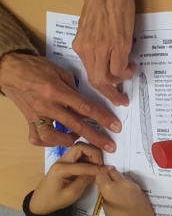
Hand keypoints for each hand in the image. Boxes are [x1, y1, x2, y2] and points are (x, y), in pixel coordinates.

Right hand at [0, 52, 120, 150]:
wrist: (8, 70)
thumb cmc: (35, 67)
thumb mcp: (59, 71)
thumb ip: (74, 88)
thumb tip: (85, 103)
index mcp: (57, 91)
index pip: (85, 107)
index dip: (103, 118)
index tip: (116, 127)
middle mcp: (47, 105)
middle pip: (75, 125)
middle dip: (95, 137)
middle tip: (110, 147)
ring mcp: (36, 114)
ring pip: (53, 136)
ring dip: (68, 141)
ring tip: (78, 139)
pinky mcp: (28, 120)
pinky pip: (37, 137)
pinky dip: (48, 142)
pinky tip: (58, 139)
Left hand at [30, 143, 107, 214]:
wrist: (40, 203)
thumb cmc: (54, 200)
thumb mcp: (72, 193)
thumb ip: (85, 180)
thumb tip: (100, 172)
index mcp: (61, 168)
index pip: (83, 164)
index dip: (98, 168)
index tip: (110, 170)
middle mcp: (62, 160)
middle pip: (80, 147)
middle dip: (94, 153)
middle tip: (101, 165)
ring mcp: (63, 160)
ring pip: (80, 148)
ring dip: (91, 154)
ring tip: (98, 166)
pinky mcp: (66, 163)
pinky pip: (79, 155)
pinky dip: (88, 157)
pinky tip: (93, 166)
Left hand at [73, 0, 136, 105]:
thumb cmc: (101, 2)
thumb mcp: (89, 27)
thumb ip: (94, 44)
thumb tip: (104, 56)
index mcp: (80, 45)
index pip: (88, 73)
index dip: (99, 86)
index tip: (109, 92)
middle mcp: (88, 50)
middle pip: (97, 81)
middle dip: (110, 94)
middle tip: (122, 100)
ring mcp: (103, 48)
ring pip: (109, 78)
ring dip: (121, 81)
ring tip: (130, 72)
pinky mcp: (119, 45)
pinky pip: (121, 68)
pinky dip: (127, 71)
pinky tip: (132, 65)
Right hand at [96, 168, 161, 215]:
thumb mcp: (106, 208)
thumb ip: (104, 194)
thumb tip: (104, 188)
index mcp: (110, 187)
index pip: (101, 174)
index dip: (99, 177)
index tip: (99, 182)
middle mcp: (122, 182)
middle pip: (113, 172)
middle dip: (109, 176)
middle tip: (107, 185)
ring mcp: (133, 185)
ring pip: (123, 177)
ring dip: (119, 181)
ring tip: (117, 192)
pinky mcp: (141, 189)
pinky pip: (131, 183)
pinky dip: (126, 186)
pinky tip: (126, 196)